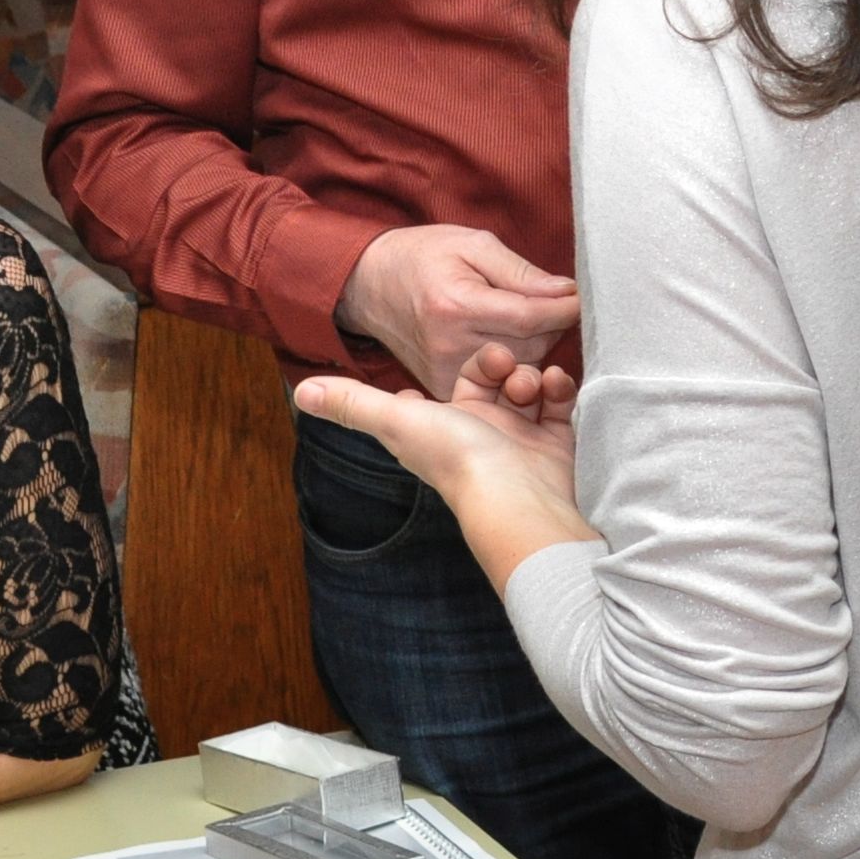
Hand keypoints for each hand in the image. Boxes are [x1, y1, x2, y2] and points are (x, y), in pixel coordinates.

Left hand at [296, 341, 591, 589]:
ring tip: (532, 384)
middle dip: (502, 365)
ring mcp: (519, 440)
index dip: (463, 367)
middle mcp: (478, 434)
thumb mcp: (397, 422)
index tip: (474, 358)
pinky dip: (558, 391)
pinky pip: (558, 405)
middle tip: (507, 367)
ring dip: (531, 375)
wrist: (520, 500)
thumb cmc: (458, 462)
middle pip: (491, 381)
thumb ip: (352, 403)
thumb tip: (300, 391)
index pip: (447, 387)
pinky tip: (555, 388)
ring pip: (525, 389)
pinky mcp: (555, 445)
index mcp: (440, 428)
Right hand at [334, 223, 579, 397]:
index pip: (531, 318)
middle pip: (531, 347)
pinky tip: (508, 341)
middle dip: (550, 325)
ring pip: (520, 367)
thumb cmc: (423, 257)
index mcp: (457, 306)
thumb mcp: (473, 244)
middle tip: (551, 302)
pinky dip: (512, 362)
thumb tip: (566, 292)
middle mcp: (451, 347)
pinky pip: (498, 382)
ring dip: (534, 346)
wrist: (370, 286)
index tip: (581, 297)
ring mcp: (446, 374)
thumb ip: (521, 271)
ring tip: (525, 319)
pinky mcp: (446, 389)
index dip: (565, 308)